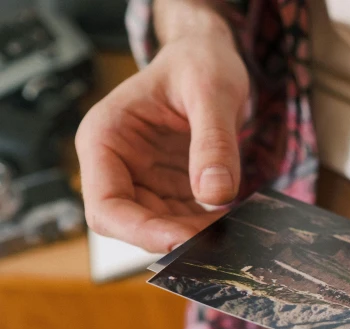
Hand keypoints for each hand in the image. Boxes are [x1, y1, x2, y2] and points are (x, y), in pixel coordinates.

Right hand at [76, 33, 248, 252]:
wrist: (209, 57)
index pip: (105, 205)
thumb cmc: (200, 63)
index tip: (182, 241)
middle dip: (176, 237)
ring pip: (162, 228)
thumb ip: (213, 142)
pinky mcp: (171, 189)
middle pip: (133, 224)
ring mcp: (144, 180)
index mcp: (105, 138)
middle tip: (223, 242)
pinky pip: (185, 220)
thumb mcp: (211, 92)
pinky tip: (238, 223)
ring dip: (197, 236)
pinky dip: (209, 227)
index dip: (140, 231)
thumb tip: (215, 195)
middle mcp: (117, 165)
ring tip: (238, 231)